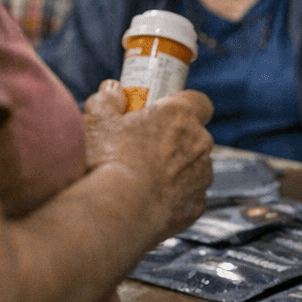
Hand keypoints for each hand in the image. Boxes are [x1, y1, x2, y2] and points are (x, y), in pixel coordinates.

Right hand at [84, 81, 214, 239]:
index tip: (164, 112)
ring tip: (145, 178)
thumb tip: (111, 90)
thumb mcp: (99, 120)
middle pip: (194, 135)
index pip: (199, 101)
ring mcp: (202, 175)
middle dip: (175, 139)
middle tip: (146, 147)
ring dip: (177, 168)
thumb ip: (108, 99)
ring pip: (194, 166)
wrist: (120, 211)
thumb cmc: (111, 161)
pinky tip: (150, 200)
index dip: (184, 105)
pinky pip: (190, 194)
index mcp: (181, 116)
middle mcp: (200, 143)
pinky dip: (175, 196)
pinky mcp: (197, 205)